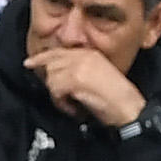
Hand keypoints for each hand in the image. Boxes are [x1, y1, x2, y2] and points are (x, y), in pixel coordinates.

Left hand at [22, 48, 146, 127]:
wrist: (131, 109)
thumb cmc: (117, 99)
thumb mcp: (98, 75)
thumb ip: (78, 69)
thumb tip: (55, 73)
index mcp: (90, 53)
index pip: (58, 51)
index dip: (42, 58)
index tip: (29, 63)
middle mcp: (83, 56)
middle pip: (51, 64)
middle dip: (51, 82)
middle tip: (58, 96)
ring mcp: (78, 66)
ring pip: (51, 78)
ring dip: (58, 96)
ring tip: (74, 105)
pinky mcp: (75, 79)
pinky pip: (55, 91)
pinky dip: (62, 104)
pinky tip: (75, 109)